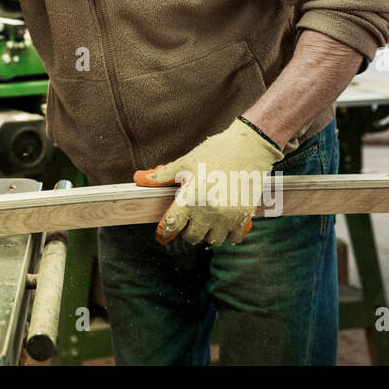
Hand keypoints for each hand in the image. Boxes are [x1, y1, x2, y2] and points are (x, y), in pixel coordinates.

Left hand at [134, 117, 282, 245]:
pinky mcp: (244, 216)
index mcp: (191, 197)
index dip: (165, 231)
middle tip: (189, 220)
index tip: (164, 232)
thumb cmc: (215, 152)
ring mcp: (228, 216)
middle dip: (188, 231)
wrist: (249, 148)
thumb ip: (163, 175)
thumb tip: (140, 179)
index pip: (172, 225)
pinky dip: (227, 234)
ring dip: (207, 234)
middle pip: (192, 237)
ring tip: (206, 221)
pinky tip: (223, 224)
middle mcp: (208, 210)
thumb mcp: (185, 162)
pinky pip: (234, 238)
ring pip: (213, 240)